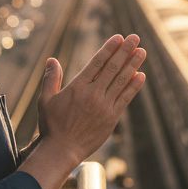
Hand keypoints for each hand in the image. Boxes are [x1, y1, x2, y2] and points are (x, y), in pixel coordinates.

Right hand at [22, 35, 145, 188]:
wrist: (62, 150)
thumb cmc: (52, 125)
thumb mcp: (46, 100)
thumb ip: (51, 79)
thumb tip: (52, 59)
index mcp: (78, 86)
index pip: (97, 62)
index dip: (110, 48)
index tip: (119, 38)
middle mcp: (93, 93)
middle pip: (113, 68)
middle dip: (125, 51)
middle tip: (135, 38)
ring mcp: (104, 106)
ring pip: (122, 81)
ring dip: (133, 65)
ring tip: (142, 51)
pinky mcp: (111, 118)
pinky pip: (125, 98)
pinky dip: (134, 87)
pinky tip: (141, 76)